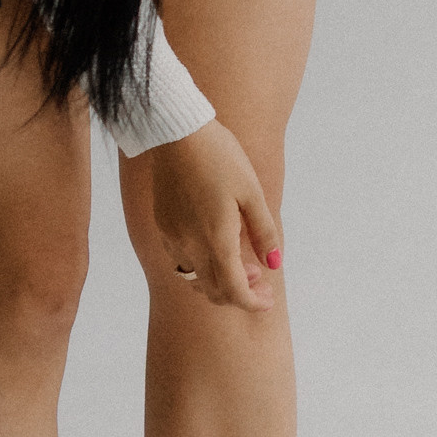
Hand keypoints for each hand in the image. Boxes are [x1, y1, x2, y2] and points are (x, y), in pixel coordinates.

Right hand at [142, 119, 283, 311]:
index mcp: (216, 239)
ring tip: (239, 263)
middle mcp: (190, 244)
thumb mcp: (252, 192)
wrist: (177, 133)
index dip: (252, 303)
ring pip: (194, 278)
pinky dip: (200, 265)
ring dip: (218, 281)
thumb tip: (274, 263)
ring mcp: (172, 236)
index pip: (233, 291)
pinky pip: (180, 260)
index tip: (267, 300)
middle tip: (258, 279)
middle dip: (238, 294)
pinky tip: (214, 245)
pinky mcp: (162, 225)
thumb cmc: (220, 157)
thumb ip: (263, 232)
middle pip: (212, 290)